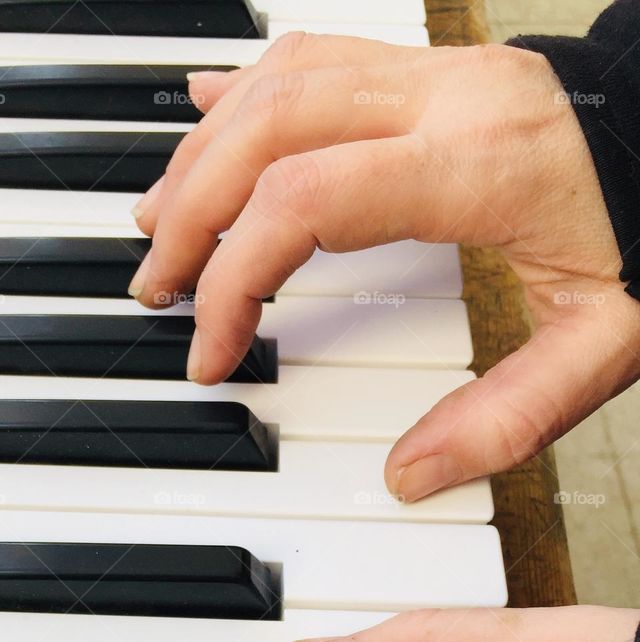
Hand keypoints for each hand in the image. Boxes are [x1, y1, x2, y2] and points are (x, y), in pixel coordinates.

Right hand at [129, 36, 639, 500]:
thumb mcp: (606, 343)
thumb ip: (509, 417)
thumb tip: (412, 475)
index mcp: (480, 163)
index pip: (304, 206)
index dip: (237, 280)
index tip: (214, 350)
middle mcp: (446, 98)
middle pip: (267, 131)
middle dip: (193, 214)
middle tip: (158, 287)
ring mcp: (439, 71)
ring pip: (281, 82)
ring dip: (204, 152)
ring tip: (161, 220)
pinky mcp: (437, 67)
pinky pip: (317, 56)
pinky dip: (247, 88)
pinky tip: (206, 106)